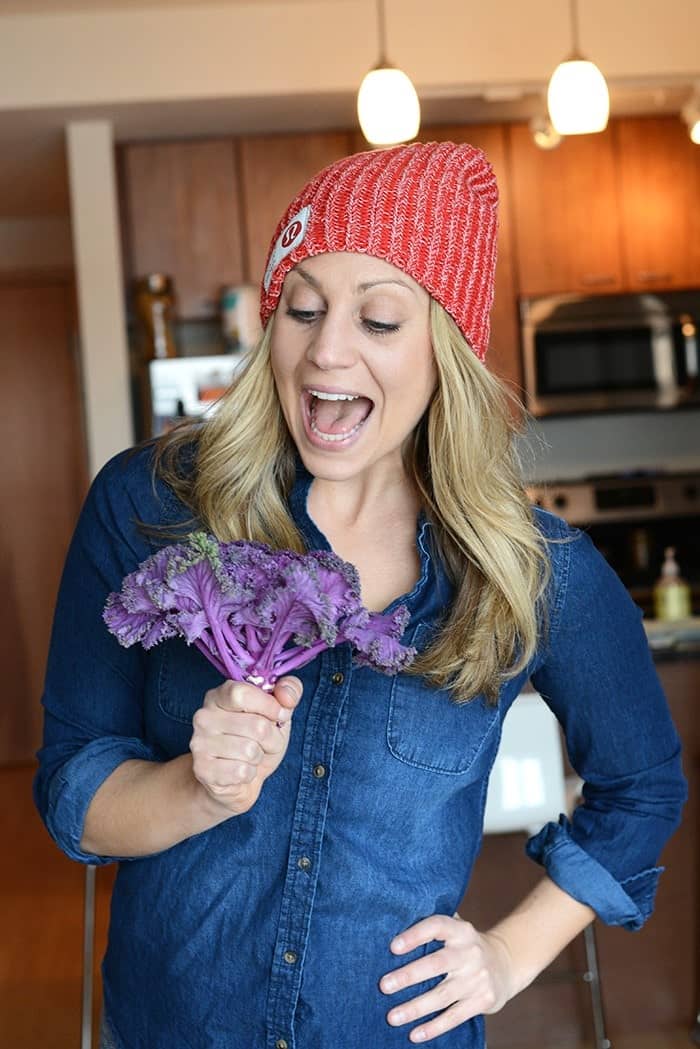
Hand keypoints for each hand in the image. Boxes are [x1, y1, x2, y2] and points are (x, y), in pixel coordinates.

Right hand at [190, 676, 301, 815]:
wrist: (237, 780)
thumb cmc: (258, 740)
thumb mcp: (278, 712)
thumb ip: (289, 691)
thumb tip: (288, 696)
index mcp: (220, 695)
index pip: (242, 694)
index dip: (269, 706)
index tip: (281, 715)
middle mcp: (204, 716)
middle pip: (256, 726)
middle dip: (272, 739)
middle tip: (265, 743)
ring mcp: (199, 743)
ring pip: (250, 751)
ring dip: (260, 757)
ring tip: (251, 757)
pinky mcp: (202, 769)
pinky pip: (241, 772)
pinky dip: (249, 774)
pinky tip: (240, 770)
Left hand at [379, 913, 514, 1043]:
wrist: (506, 964)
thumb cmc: (466, 946)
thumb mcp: (456, 929)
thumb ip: (433, 927)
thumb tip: (393, 923)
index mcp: (461, 930)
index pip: (436, 926)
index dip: (415, 935)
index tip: (393, 947)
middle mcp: (470, 952)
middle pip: (436, 965)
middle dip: (408, 976)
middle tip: (384, 986)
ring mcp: (478, 978)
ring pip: (442, 996)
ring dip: (415, 1008)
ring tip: (392, 1017)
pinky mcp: (483, 1000)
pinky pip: (454, 1016)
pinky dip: (434, 1027)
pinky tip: (414, 1034)